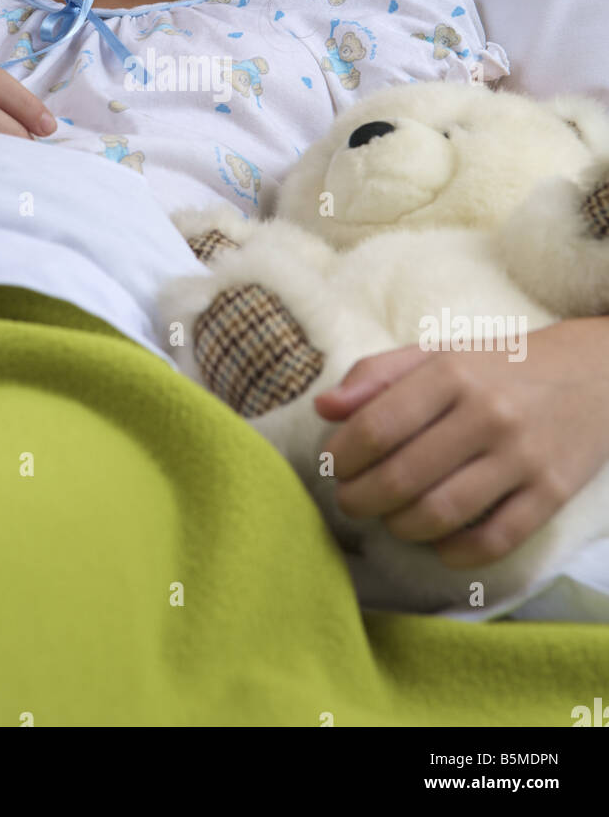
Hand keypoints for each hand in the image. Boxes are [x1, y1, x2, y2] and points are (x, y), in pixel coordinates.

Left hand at [313, 317, 608, 567]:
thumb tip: (324, 408)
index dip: (341, 456)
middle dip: (360, 499)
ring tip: (390, 518)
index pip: (377, 427)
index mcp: (452, 372)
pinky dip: (453, 552)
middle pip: (401, 477)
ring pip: (440, 514)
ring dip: (400, 527)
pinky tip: (437, 541)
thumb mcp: (439, 354)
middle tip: (350, 501)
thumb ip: (377, 375)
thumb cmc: (500, 366)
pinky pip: (493, 541)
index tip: (332, 466)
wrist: (596, 372)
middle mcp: (487, 413)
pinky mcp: (552, 493)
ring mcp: (522, 456)